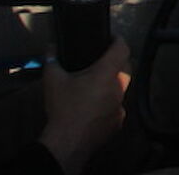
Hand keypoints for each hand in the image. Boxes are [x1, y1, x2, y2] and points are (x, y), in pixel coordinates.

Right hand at [39, 37, 130, 174]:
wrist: (68, 141)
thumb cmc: (63, 108)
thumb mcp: (53, 80)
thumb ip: (52, 59)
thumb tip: (50, 48)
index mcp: (106, 74)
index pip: (122, 49)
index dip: (118, 40)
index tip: (113, 39)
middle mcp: (119, 88)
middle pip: (127, 67)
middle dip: (118, 60)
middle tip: (103, 59)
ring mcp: (121, 106)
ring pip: (123, 88)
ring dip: (113, 82)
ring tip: (96, 83)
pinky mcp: (118, 121)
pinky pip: (117, 107)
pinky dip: (109, 103)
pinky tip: (95, 106)